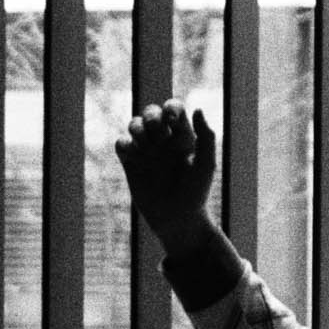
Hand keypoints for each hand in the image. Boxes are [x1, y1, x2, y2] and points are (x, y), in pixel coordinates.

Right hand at [114, 98, 217, 255]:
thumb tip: (198, 108)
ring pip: (134, 125)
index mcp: (183, 138)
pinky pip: (121, 144)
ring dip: (136, 126)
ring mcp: (147, 152)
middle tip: (157, 132)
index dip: (171, 108)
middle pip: (151, 113)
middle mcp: (164, 142)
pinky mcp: (132, 164)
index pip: (174, 110)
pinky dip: (124, 144)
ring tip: (144, 140)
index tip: (172, 120)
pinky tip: (132, 153)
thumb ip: (207, 137)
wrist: (178, 221)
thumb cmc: (196, 195)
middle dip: (151, 116)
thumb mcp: (206, 166)